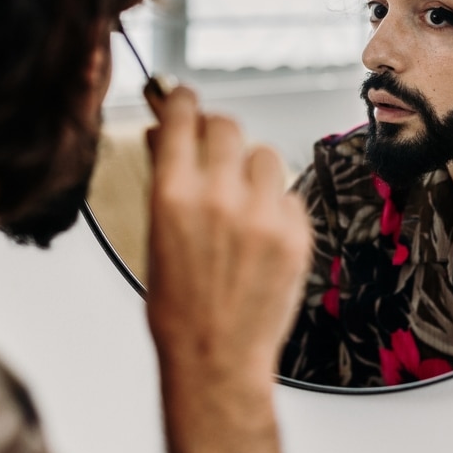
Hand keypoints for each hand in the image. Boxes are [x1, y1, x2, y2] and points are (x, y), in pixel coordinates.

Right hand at [145, 86, 310, 381]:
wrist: (216, 355)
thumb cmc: (179, 307)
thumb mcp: (155, 237)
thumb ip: (164, 180)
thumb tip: (162, 138)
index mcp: (174, 195)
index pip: (181, 117)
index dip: (180, 100)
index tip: (181, 97)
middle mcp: (220, 198)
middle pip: (227, 126)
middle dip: (216, 131)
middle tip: (213, 146)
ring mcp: (263, 216)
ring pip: (265, 154)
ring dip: (250, 166)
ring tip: (240, 199)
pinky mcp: (296, 235)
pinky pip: (288, 194)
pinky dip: (275, 204)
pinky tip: (259, 233)